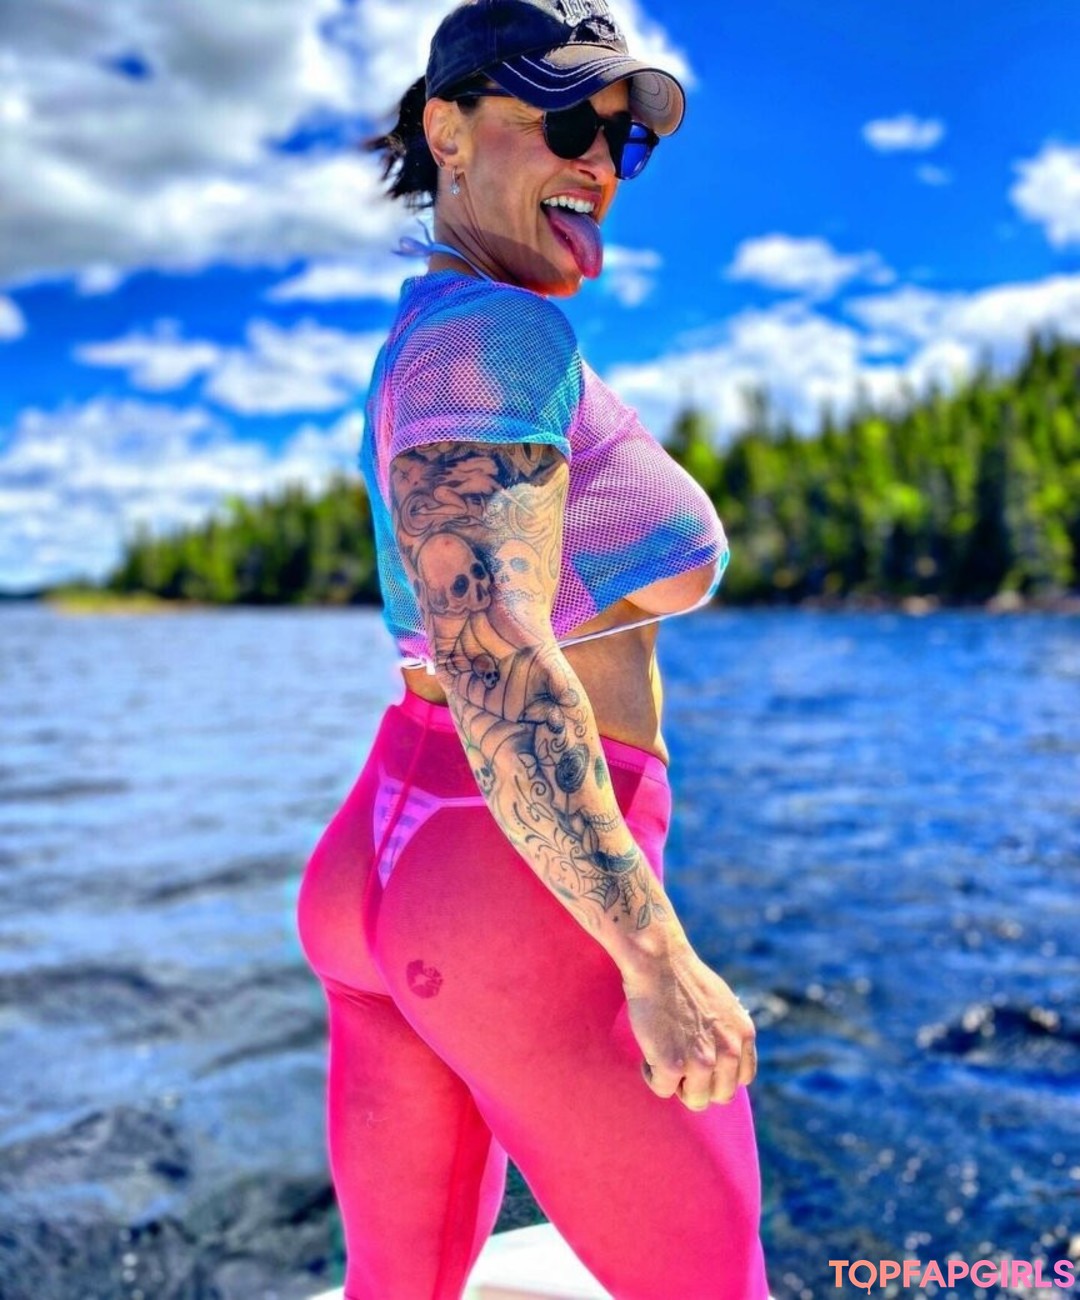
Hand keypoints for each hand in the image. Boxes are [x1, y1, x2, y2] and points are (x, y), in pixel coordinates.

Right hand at [621, 945, 756, 1109]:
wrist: (658, 961)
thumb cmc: (683, 976)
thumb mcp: (723, 1003)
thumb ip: (728, 1032)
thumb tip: (723, 1055)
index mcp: (744, 1034)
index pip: (742, 1078)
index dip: (719, 1075)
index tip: (701, 1064)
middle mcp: (729, 1051)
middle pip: (720, 1095)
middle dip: (699, 1084)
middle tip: (679, 1062)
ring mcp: (702, 1061)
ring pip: (695, 1100)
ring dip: (677, 1083)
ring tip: (663, 1055)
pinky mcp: (674, 1066)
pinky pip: (663, 1090)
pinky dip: (652, 1075)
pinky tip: (649, 1052)